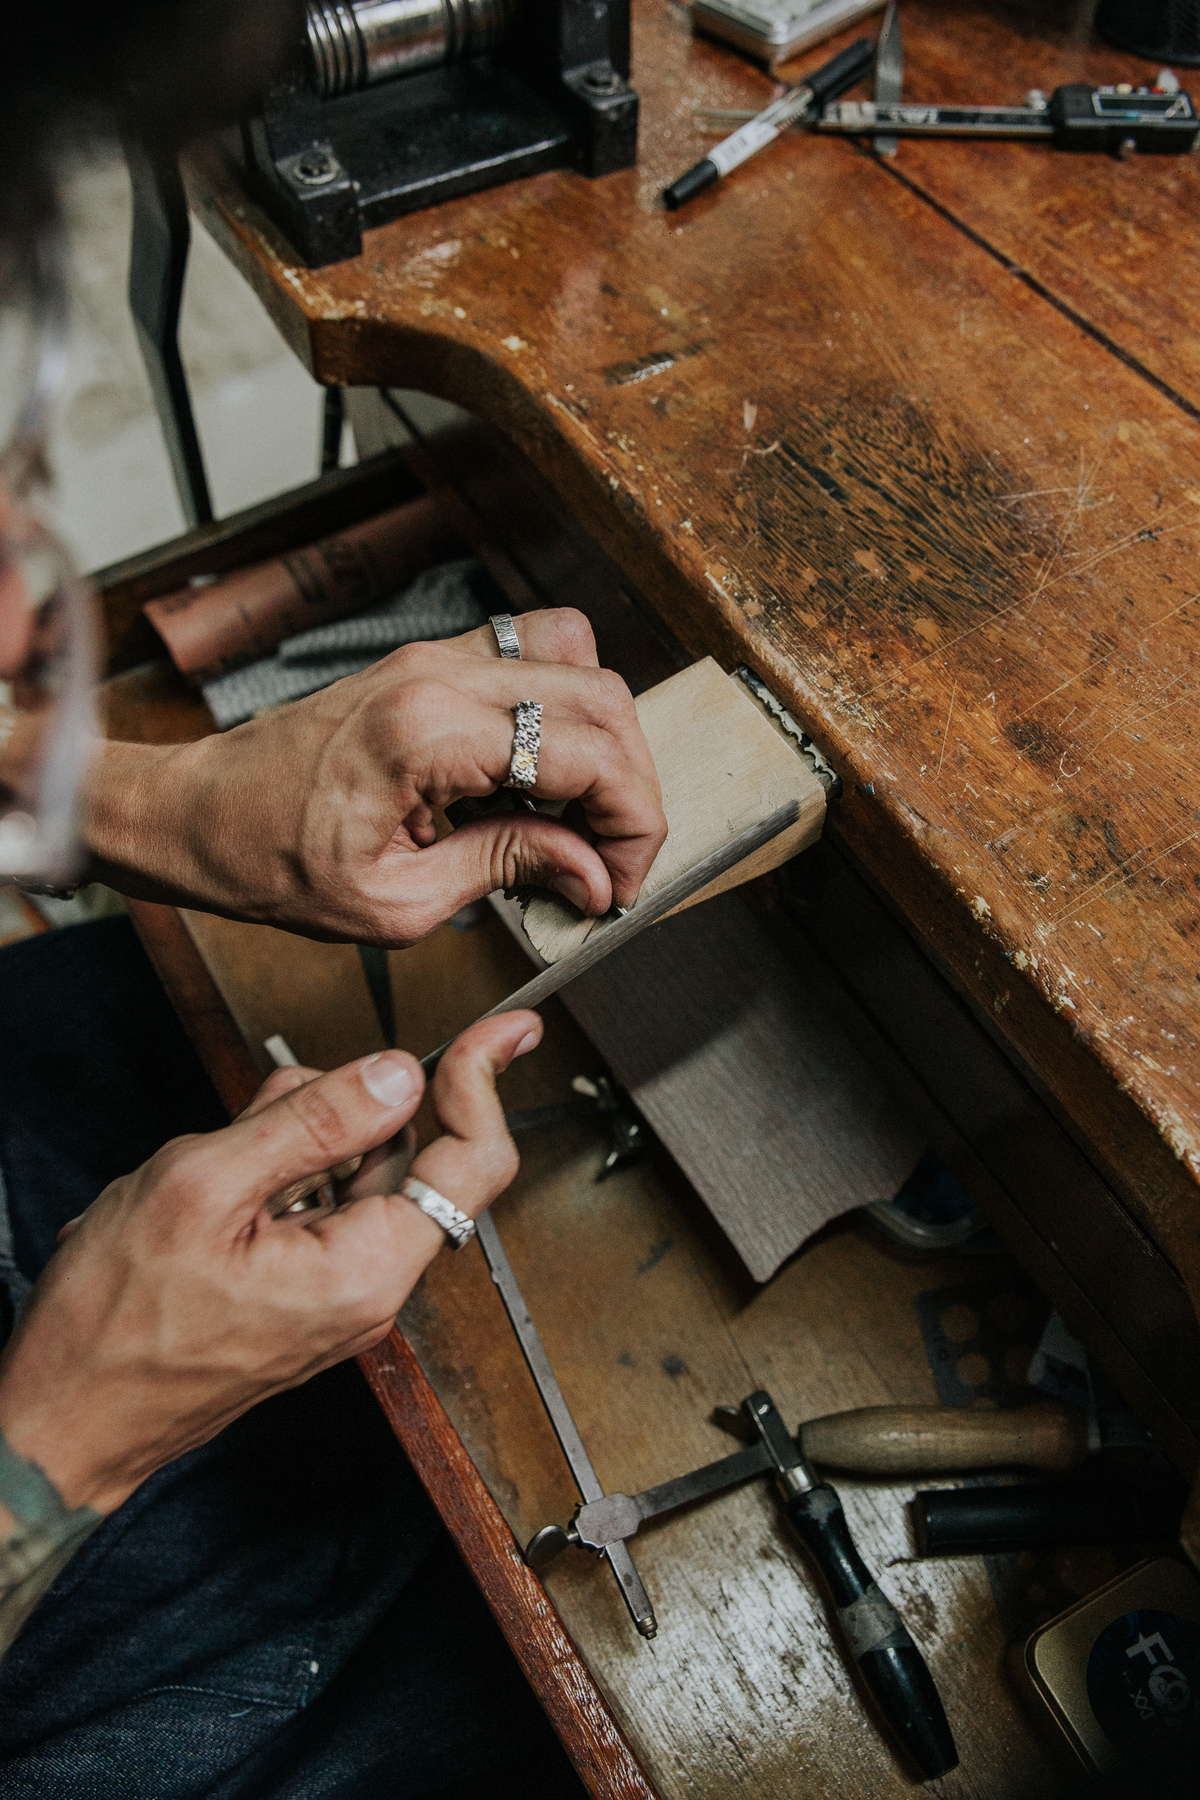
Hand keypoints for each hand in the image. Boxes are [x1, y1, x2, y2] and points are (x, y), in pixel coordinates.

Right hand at [0, 1012, 540, 1516]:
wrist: (60, 1421)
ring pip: (352, 1175)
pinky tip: (216, 1186)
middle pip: (404, 1157)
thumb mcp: (204, 1186)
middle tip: (258, 1112)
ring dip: (296, 1141)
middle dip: (339, 1110)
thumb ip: (310, 1123)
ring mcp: (335, 1295)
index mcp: (366, 1269)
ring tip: (215, 1161)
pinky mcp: (302, 1294)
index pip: (473, 1162)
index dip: (486, 1083)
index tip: (502, 1030)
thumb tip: (396, 1074)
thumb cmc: (113, 1326)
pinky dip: (277, 1175)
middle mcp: (368, 1288)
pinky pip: (317, 1208)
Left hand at [84, 608, 666, 944]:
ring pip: (578, 661)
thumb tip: (594, 875)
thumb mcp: (396, 903)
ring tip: (580, 817)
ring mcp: (435, 656)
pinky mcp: (429, 661)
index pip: (589, 754)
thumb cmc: (268, 859)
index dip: (631, 824)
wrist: (197, 814)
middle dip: (630, 786)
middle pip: (601, 697)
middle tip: (611, 861)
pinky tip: (539, 778)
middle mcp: (440, 673)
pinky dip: (561, 713)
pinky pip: (532, 657)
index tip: (619, 884)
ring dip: (602, 741)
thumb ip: (507, 870)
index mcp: (429, 731)